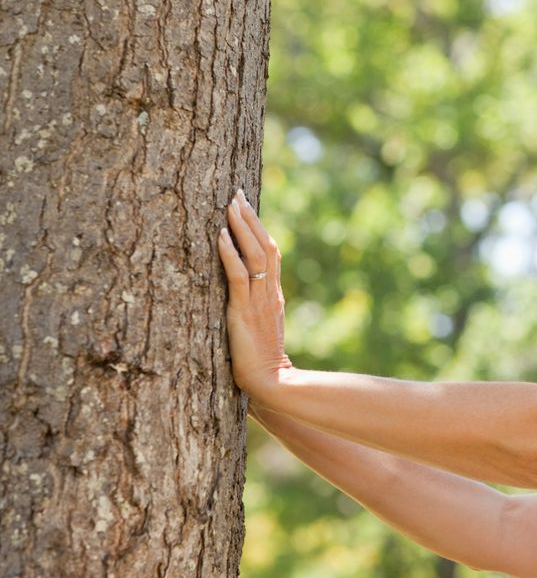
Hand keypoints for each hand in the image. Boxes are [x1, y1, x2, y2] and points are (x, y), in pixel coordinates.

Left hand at [217, 189, 292, 401]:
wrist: (270, 383)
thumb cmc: (262, 365)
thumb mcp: (259, 331)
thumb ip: (254, 312)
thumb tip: (241, 301)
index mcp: (274, 298)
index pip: (272, 255)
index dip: (261, 229)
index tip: (247, 207)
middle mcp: (269, 295)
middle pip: (266, 247)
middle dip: (251, 219)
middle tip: (237, 193)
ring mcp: (258, 302)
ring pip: (255, 256)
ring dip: (242, 228)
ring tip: (230, 204)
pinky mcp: (243, 312)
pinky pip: (238, 277)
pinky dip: (230, 254)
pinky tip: (220, 235)